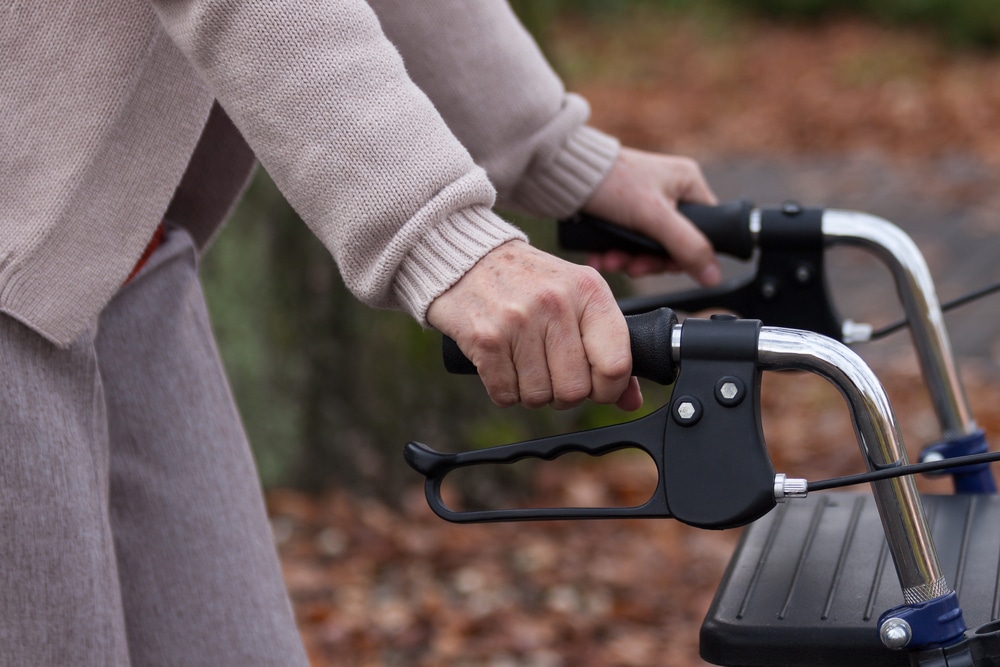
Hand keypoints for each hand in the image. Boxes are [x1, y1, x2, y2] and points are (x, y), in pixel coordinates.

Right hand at [427, 240, 642, 411]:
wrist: (469, 258)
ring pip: (539, 397)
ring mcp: (519, 321)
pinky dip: (504, 391)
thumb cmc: (529, 283)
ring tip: (524, 364)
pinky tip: (502, 365)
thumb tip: (629, 400)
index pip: (616, 364)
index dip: (608, 389)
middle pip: (574, 390)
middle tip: (551, 373)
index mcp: (588, 290)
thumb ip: (608, 347)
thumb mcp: (576, 299)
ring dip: (531, 393)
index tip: (596, 386)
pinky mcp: (486, 338)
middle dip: (563, 394)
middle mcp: (556, 303)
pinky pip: (505, 395)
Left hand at [581, 147, 721, 284]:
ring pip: (647, 247)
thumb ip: (687, 246)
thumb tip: (715, 277)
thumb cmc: (611, 182)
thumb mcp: (655, 217)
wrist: (564, 173)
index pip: (705, 231)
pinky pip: (627, 243)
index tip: (666, 266)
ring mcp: (646, 204)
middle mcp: (671, 193)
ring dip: (628, 259)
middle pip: (673, 244)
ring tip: (610, 261)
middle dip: (648, 261)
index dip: (687, 255)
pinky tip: (601, 257)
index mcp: (688, 184)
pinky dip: (616, 253)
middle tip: (633, 267)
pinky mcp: (623, 214)